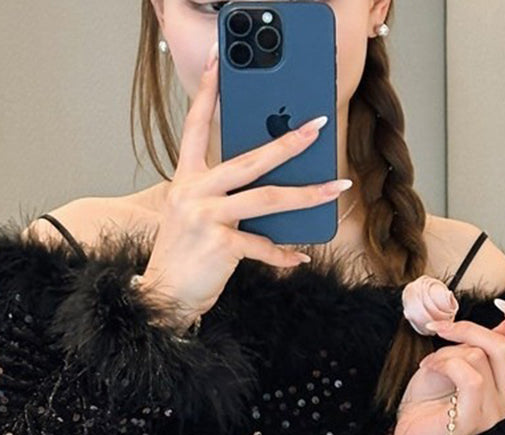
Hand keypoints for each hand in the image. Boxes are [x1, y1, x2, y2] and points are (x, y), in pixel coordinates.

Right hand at [137, 41, 351, 332]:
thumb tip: (268, 186)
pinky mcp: (220, 245)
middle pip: (249, 159)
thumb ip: (222, 195)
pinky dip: (284, 253)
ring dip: (307, 194)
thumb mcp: (194, 215)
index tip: (219, 63)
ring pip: (267, 198)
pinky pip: (263, 245)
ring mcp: (206, 217)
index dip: (207, 93)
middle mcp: (193, 192)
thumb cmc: (183, 255)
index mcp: (186, 179)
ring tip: (336, 188)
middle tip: (316, 126)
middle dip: (288, 142)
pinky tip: (299, 255)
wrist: (164, 296)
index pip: (194, 127)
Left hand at [389, 299, 504, 434]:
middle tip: (440, 328)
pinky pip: (470, 377)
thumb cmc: (427, 398)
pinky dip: (444, 364)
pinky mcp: (475, 418)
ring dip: (446, 352)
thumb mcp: (456, 360)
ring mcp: (494, 410)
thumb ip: (482, 346)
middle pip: (503, 346)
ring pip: (480, 357)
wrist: (404, 428)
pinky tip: (428, 368)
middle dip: (468, 329)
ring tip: (430, 363)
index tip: (502, 306)